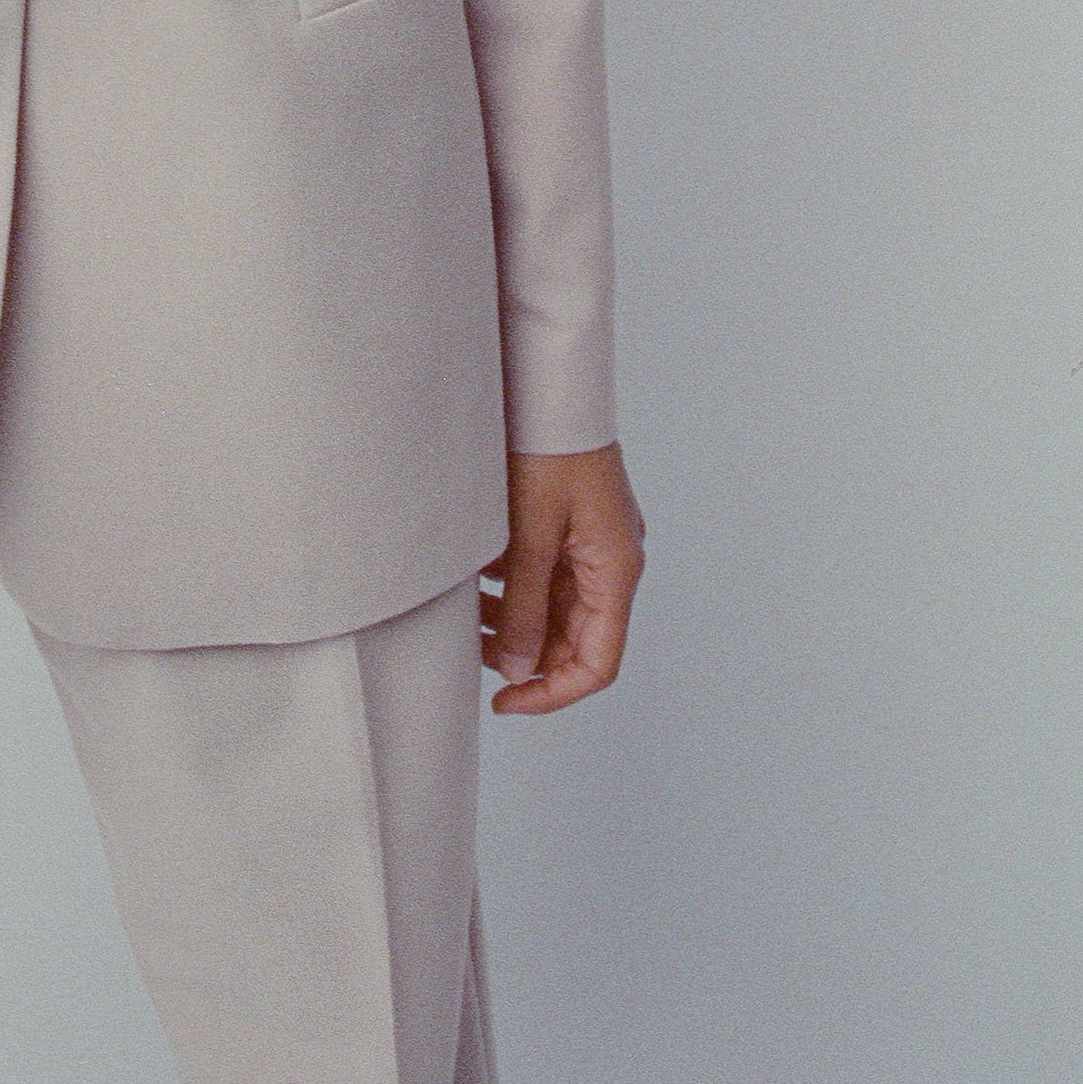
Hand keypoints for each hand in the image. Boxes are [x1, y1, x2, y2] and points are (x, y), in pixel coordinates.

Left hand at [479, 444, 645, 715]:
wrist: (549, 383)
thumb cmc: (548, 449)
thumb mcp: (531, 534)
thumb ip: (527, 607)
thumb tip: (520, 670)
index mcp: (615, 571)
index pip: (597, 663)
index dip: (551, 694)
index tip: (503, 701)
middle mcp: (611, 562)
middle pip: (575, 640)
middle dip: (525, 654)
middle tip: (472, 649)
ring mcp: (592, 542)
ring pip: (555, 608)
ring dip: (514, 620)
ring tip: (467, 614)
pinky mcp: (570, 523)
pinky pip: (545, 574)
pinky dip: (513, 586)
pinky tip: (477, 577)